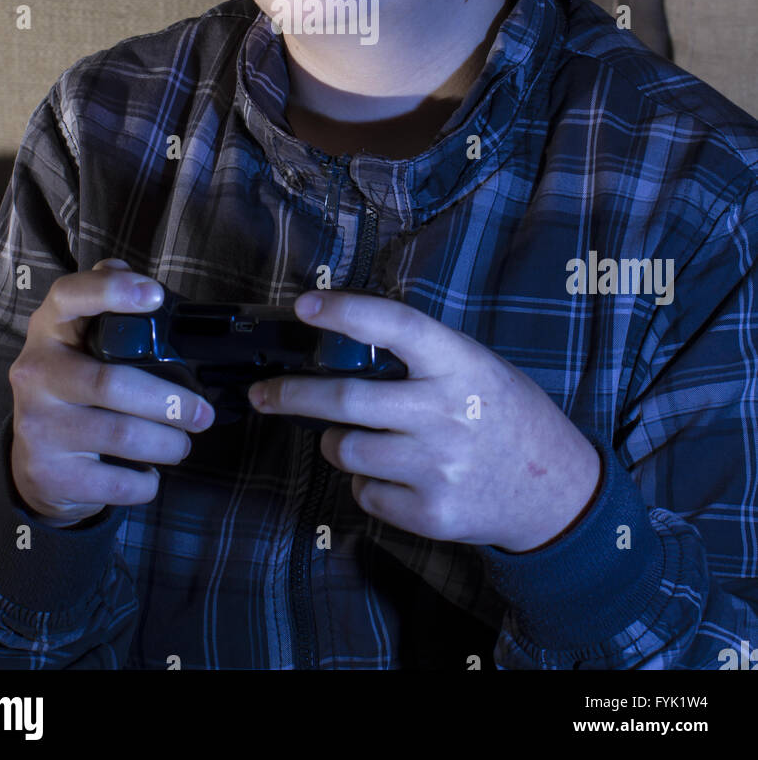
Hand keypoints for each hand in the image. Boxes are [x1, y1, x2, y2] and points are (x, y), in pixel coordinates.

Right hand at [8, 258, 213, 526]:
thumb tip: (131, 274)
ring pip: (122, 434)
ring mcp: (38, 426)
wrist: (34, 467)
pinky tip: (150, 474)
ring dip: (168, 443)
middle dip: (171, 401)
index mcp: (49, 330)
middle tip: (202, 413)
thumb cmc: (73, 390)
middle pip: (112, 382)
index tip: (156, 295)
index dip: (113, 292)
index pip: (70, 296)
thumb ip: (105, 306)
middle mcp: (36, 373)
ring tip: (182, 443)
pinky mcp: (50, 473)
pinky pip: (115, 482)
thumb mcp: (79, 344)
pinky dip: (145, 482)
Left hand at [248, 291, 600, 551]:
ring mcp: (437, 467)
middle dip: (290, 394)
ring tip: (359, 437)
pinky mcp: (431, 513)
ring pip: (345, 449)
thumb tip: (339, 342)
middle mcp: (445, 412)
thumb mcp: (474, 365)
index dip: (343, 311)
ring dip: (336, 442)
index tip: (302, 307)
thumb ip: (418, 356)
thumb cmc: (503, 414)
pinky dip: (367, 482)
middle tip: (264, 393)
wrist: (555, 490)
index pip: (393, 324)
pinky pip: (365, 492)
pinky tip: (396, 474)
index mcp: (458, 362)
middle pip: (344, 398)